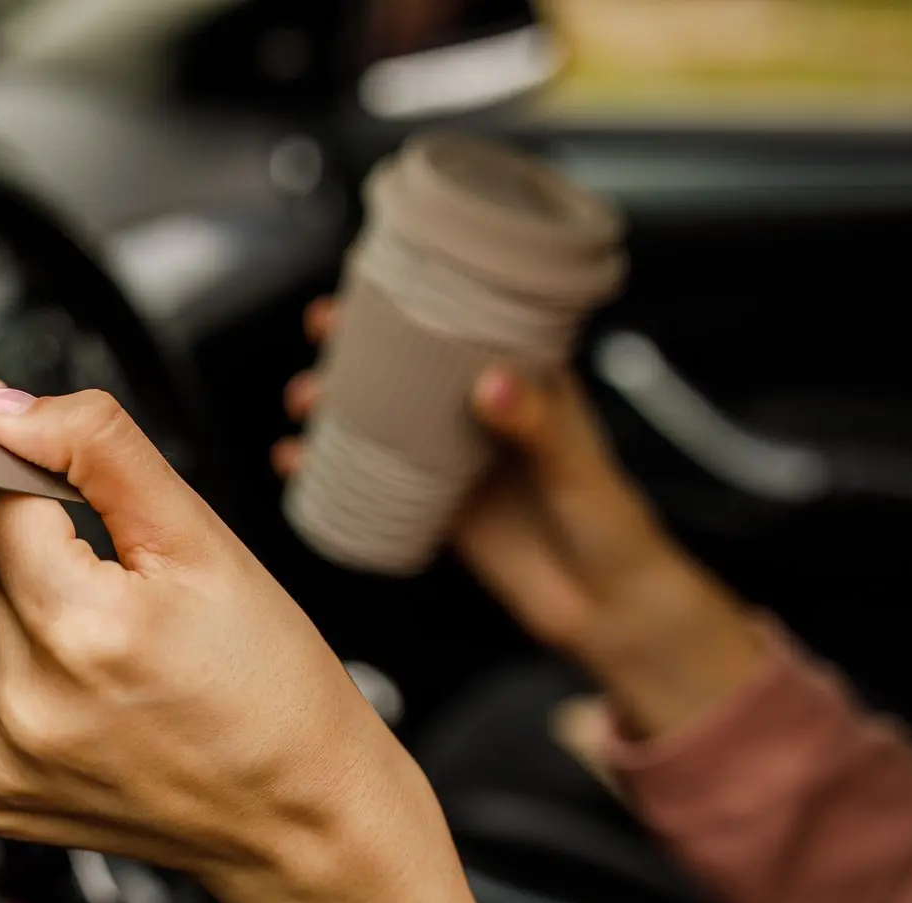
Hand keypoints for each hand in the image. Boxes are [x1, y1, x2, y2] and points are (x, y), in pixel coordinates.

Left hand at [0, 387, 531, 902]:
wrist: (303, 819)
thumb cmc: (274, 694)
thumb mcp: (206, 541)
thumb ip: (98, 450)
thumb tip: (4, 409)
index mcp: (79, 632)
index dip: (35, 481)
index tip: (79, 501)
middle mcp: (25, 707)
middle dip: (33, 551)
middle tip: (115, 582)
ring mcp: (3, 761)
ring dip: (18, 610)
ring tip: (106, 638)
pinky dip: (16, 675)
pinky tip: (85, 689)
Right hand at [274, 297, 768, 740]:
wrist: (608, 609)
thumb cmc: (614, 528)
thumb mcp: (577, 468)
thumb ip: (537, 425)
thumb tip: (492, 383)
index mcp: (528, 384)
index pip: (467, 325)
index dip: (417, 300)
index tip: (372, 284)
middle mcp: (484, 416)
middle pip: (409, 368)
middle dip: (358, 348)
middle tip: (322, 337)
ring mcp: (456, 462)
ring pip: (383, 421)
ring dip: (336, 408)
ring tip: (305, 404)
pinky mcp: (437, 509)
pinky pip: (374, 483)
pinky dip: (330, 472)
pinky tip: (297, 464)